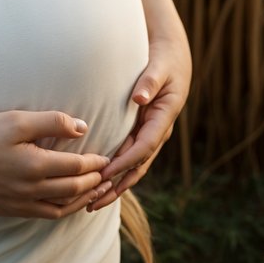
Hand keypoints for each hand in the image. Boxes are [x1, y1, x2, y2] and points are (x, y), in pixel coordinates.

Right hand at [0, 110, 110, 220]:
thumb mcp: (16, 120)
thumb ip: (51, 122)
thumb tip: (82, 128)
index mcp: (36, 166)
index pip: (77, 167)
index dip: (95, 163)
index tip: (106, 156)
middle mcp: (31, 190)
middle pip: (73, 190)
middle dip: (93, 182)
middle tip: (107, 174)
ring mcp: (19, 204)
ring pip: (61, 208)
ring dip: (82, 200)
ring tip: (94, 192)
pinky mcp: (8, 210)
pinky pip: (43, 215)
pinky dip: (61, 209)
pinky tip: (64, 201)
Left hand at [86, 26, 191, 212]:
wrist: (173, 60)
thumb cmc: (164, 62)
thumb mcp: (159, 68)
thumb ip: (149, 82)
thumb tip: (139, 98)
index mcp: (162, 119)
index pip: (143, 146)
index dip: (125, 162)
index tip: (105, 174)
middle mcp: (157, 132)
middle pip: (137, 167)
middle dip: (116, 186)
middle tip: (92, 202)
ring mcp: (148, 136)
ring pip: (132, 168)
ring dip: (113, 187)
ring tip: (90, 203)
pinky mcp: (140, 134)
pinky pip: (127, 159)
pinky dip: (113, 174)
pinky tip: (96, 185)